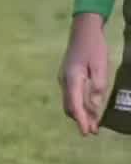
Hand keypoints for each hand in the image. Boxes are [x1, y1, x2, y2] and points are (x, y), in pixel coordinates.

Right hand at [60, 15, 110, 134]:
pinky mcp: (67, 77)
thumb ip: (97, 86)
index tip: (87, 133)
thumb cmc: (94, 46)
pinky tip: (88, 108)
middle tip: (93, 132)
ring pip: (70, 102)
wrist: (82, 30)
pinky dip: (79, 105)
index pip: (75, 105)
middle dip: (80, 120)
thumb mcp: (101, 66)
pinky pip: (71, 95)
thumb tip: (95, 106)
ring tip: (92, 124)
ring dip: (80, 114)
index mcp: (72, 79)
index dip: (82, 121)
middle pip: (70, 107)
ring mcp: (64, 79)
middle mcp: (64, 81)